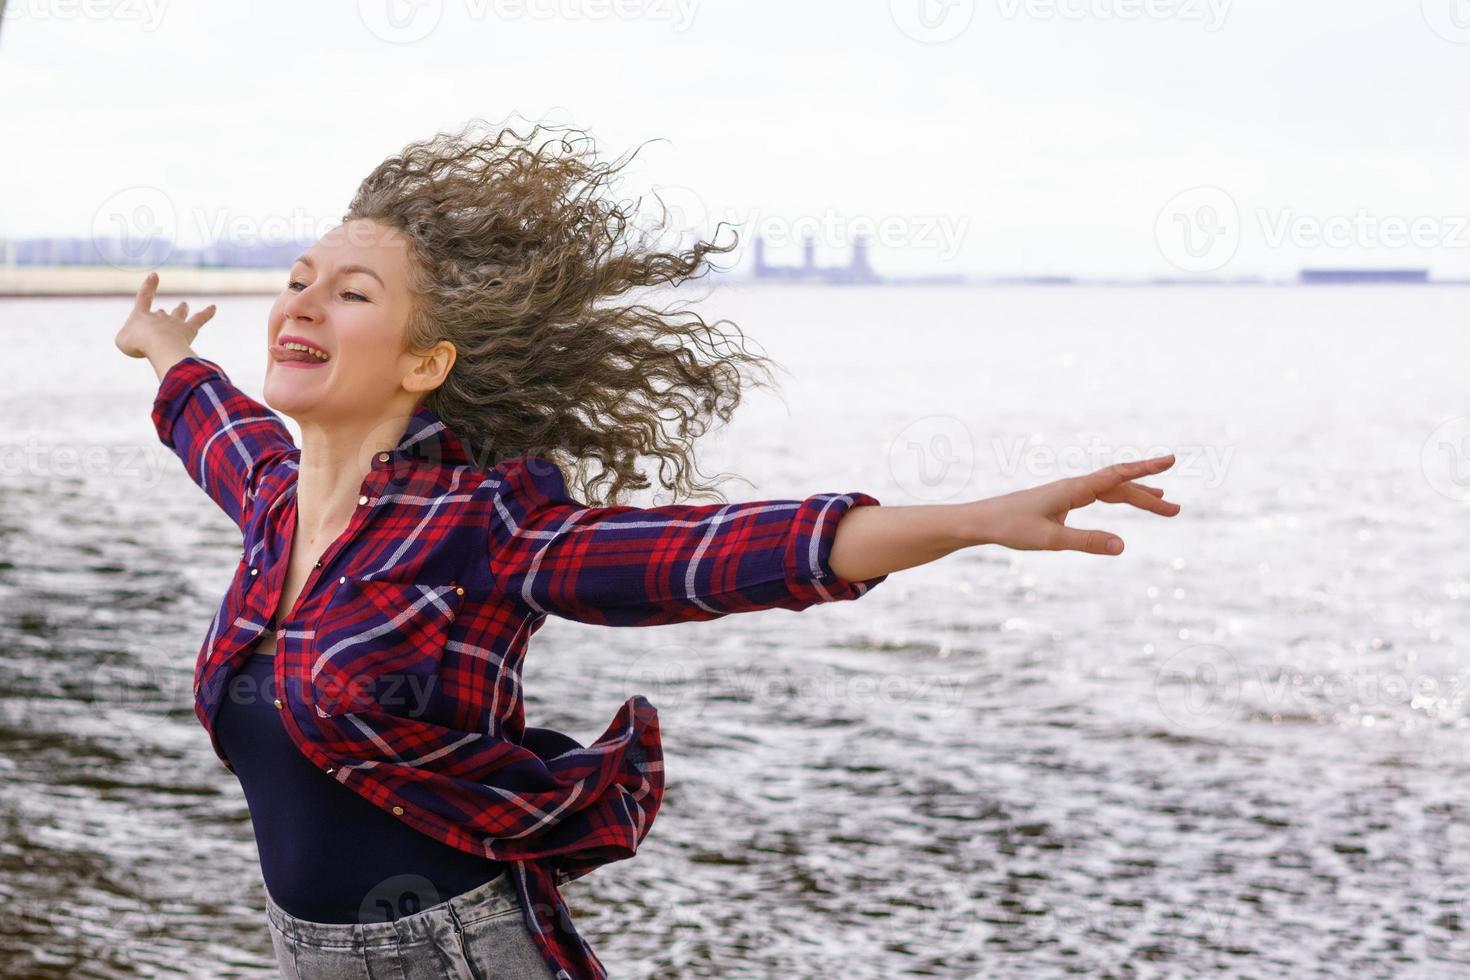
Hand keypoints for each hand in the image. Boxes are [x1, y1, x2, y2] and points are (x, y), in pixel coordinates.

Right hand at [114, 271, 216, 358]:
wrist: (158, 345)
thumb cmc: (137, 342)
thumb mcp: (123, 341)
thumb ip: (130, 339)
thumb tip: (144, 343)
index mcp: (141, 315)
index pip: (144, 297)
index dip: (149, 286)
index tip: (154, 274)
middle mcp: (160, 316)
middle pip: (161, 313)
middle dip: (161, 315)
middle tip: (161, 313)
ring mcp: (175, 322)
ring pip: (179, 313)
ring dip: (181, 309)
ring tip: (184, 304)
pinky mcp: (189, 330)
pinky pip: (200, 319)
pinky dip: (207, 313)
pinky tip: (213, 307)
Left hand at [968, 454, 1180, 555]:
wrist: (982, 521)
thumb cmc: (1012, 528)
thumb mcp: (1051, 540)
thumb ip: (1087, 541)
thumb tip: (1122, 546)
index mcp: (1074, 489)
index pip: (1117, 475)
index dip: (1145, 468)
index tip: (1170, 460)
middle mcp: (1074, 487)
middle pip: (1119, 487)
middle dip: (1149, 497)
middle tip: (1177, 510)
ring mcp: (1068, 493)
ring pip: (1110, 491)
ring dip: (1137, 498)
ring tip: (1165, 505)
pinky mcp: (1062, 502)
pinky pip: (1098, 496)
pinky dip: (1117, 498)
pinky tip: (1124, 503)